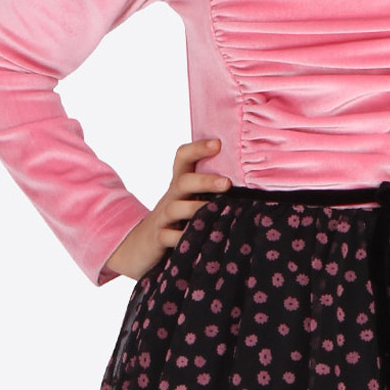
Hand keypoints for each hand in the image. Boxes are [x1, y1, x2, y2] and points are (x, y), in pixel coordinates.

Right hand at [104, 138, 230, 280]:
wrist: (138, 246)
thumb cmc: (176, 221)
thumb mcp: (188, 201)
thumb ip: (210, 191)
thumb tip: (251, 184)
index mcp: (180, 185)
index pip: (183, 158)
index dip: (198, 148)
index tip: (218, 144)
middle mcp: (171, 197)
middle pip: (184, 182)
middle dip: (205, 180)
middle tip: (227, 183)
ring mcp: (163, 218)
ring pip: (175, 208)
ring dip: (195, 208)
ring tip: (216, 211)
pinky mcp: (158, 238)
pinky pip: (168, 237)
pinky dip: (182, 238)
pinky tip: (201, 240)